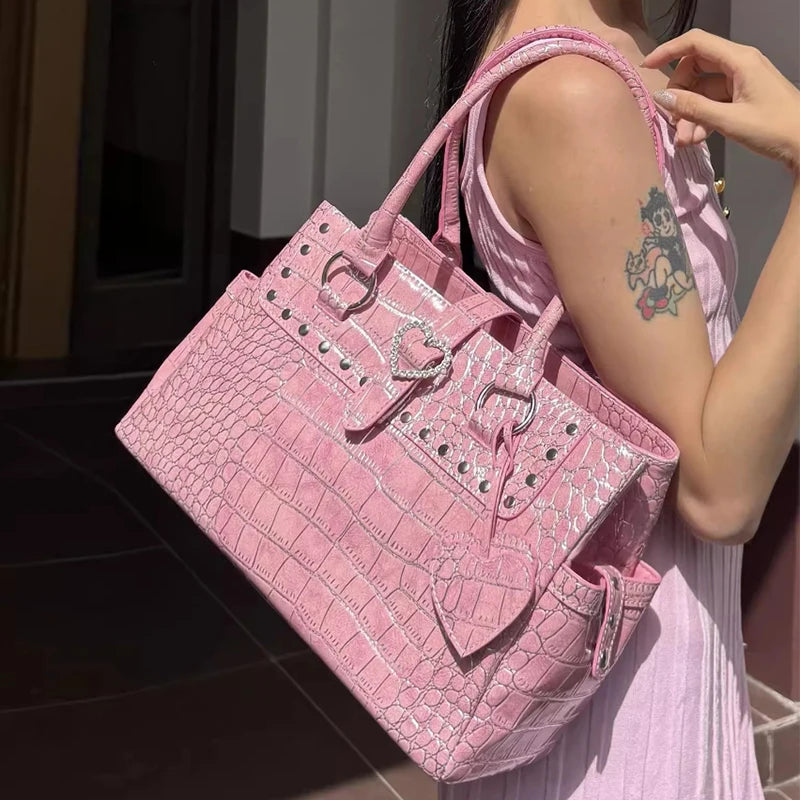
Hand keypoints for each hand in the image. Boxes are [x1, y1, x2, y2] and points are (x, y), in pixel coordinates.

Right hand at [643, 28, 799, 174]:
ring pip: (702, 90)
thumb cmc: (773, 128)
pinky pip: (712, 103)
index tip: (647, 68)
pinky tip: (696, 139)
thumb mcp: (729, 120)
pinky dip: (701, 119)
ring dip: (689, 114)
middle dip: (679, 94)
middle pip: (695, 68)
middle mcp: (739, 65)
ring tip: (685, 140)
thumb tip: (662, 97)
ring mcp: (740, 82)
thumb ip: (693, 108)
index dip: (668, 51)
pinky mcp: (741, 98)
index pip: (696, 43)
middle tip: (672, 120)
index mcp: (740, 60)